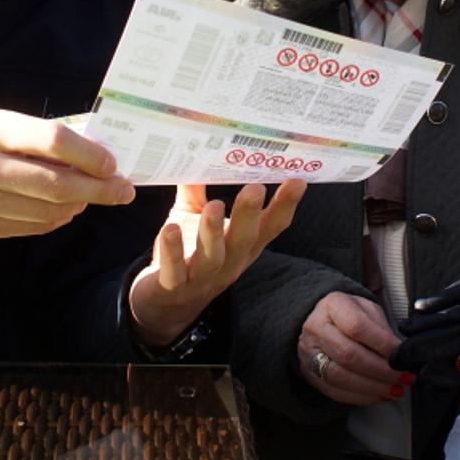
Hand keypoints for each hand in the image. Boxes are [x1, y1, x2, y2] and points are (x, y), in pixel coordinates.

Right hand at [0, 109, 135, 242]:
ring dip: (79, 206)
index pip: (53, 141)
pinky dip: (55, 220)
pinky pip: (30, 228)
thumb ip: (38, 136)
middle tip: (123, 191)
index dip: (90, 155)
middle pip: (57, 185)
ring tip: (91, 196)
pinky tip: (64, 209)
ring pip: (48, 213)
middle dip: (99, 190)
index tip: (114, 164)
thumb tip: (93, 153)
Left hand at [128, 179, 305, 346]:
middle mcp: (228, 263)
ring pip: (212, 257)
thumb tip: (197, 153)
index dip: (285, 206)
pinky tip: (169, 228)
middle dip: (250, 215)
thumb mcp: (193, 219)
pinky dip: (172, 251)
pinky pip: (174, 272)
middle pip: (244, 240)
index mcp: (240, 246)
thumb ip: (197, 191)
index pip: (269, 227)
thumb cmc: (185, 255)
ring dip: (213, 232)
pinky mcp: (172, 288)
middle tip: (256, 188)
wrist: (162, 305)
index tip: (298, 180)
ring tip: (214, 206)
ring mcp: (201, 279)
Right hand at [297, 292, 407, 405]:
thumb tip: (400, 354)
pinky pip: (336, 391)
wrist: (324, 324)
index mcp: (332, 305)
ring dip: (373, 387)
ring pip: (340, 376)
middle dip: (380, 370)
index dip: (382, 344)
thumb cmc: (350, 316)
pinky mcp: (310, 374)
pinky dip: (362, 397)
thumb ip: (382, 329)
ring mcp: (309, 353)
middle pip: (348, 354)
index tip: (402, 354)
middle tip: (402, 376)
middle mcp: (316, 328)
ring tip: (395, 389)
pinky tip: (380, 395)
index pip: (357, 326)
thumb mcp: (369, 310)